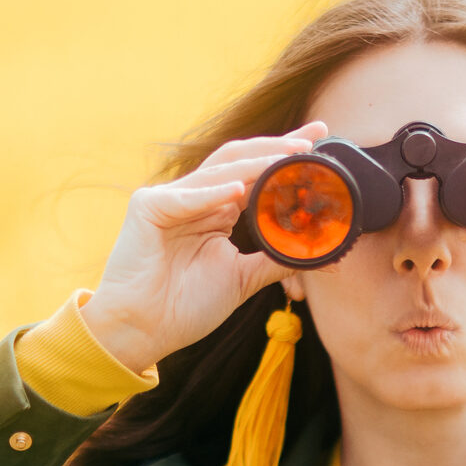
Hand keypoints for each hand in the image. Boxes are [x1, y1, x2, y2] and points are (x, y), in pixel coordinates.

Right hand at [81, 121, 330, 373]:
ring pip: (219, 173)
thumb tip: (312, 253)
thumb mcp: (242, 279)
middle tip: (314, 136)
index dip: (284, 158)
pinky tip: (239, 189)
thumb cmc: (186, 306)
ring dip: (255, 163)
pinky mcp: (147, 207)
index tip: (320, 146)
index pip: (255, 174)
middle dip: (277, 146)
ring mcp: (171, 198)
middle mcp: (196, 197)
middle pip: (240, 160)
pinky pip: (185, 197)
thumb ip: (274, 261)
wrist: (144, 329)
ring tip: (289, 156)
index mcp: (217, 209)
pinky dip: (213, 194)